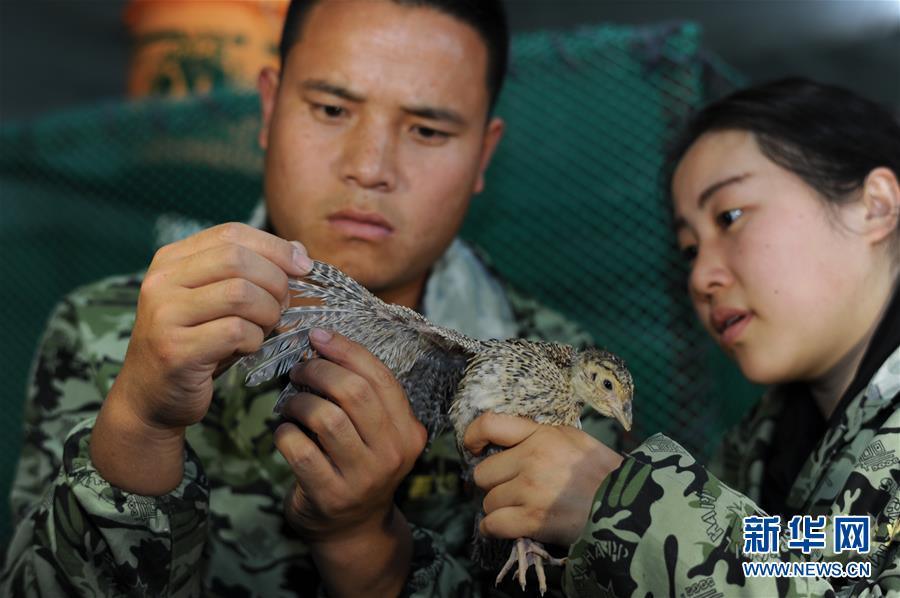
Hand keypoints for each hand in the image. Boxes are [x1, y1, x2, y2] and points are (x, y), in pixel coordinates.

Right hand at [92, 223, 311, 493]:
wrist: (151, 397)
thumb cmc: (197, 344)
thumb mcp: (221, 302)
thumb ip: (253, 272)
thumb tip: (299, 251)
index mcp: (171, 260)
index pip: (231, 233)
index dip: (274, 247)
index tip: (303, 266)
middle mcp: (161, 281)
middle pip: (237, 259)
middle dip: (275, 281)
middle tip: (283, 305)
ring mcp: (164, 315)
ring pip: (241, 294)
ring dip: (268, 313)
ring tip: (264, 328)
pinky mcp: (175, 350)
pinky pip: (236, 332)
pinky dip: (255, 340)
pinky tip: (246, 349)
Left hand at [275, 329, 426, 596]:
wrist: (353, 529)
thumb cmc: (358, 465)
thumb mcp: (376, 431)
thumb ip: (361, 393)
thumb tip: (321, 343)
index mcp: (408, 430)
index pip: (379, 377)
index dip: (345, 350)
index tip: (317, 337)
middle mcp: (393, 453)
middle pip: (353, 393)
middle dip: (318, 372)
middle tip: (299, 370)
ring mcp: (363, 477)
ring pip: (326, 418)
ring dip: (298, 402)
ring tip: (290, 403)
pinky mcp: (331, 495)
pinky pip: (298, 450)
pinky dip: (284, 433)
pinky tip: (285, 432)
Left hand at [464, 412, 623, 546]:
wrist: (627, 506)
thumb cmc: (603, 472)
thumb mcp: (574, 439)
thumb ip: (541, 437)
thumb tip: (511, 443)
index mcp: (542, 434)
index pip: (490, 424)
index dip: (473, 435)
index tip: (473, 447)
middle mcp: (531, 458)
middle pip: (484, 472)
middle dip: (494, 483)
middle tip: (510, 489)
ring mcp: (530, 489)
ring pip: (488, 501)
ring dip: (498, 508)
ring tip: (518, 509)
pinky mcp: (531, 519)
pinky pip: (493, 524)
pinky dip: (494, 529)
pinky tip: (503, 527)